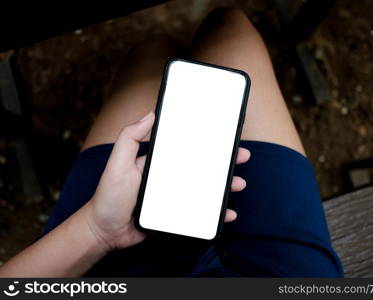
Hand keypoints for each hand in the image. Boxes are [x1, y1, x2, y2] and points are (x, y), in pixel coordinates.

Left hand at [84, 111, 250, 251]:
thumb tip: (150, 114)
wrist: (105, 231)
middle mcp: (169, 175)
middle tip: (241, 156)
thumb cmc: (108, 197)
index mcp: (158, 160)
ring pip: (206, 187)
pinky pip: (200, 211)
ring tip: (239, 184)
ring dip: (225, 185)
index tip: (222, 133)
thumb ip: (130, 139)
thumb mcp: (117, 163)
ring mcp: (175, 195)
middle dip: (223, 161)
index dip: (205, 139)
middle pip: (202, 165)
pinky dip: (215, 212)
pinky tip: (227, 212)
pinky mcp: (177, 213)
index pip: (186, 146)